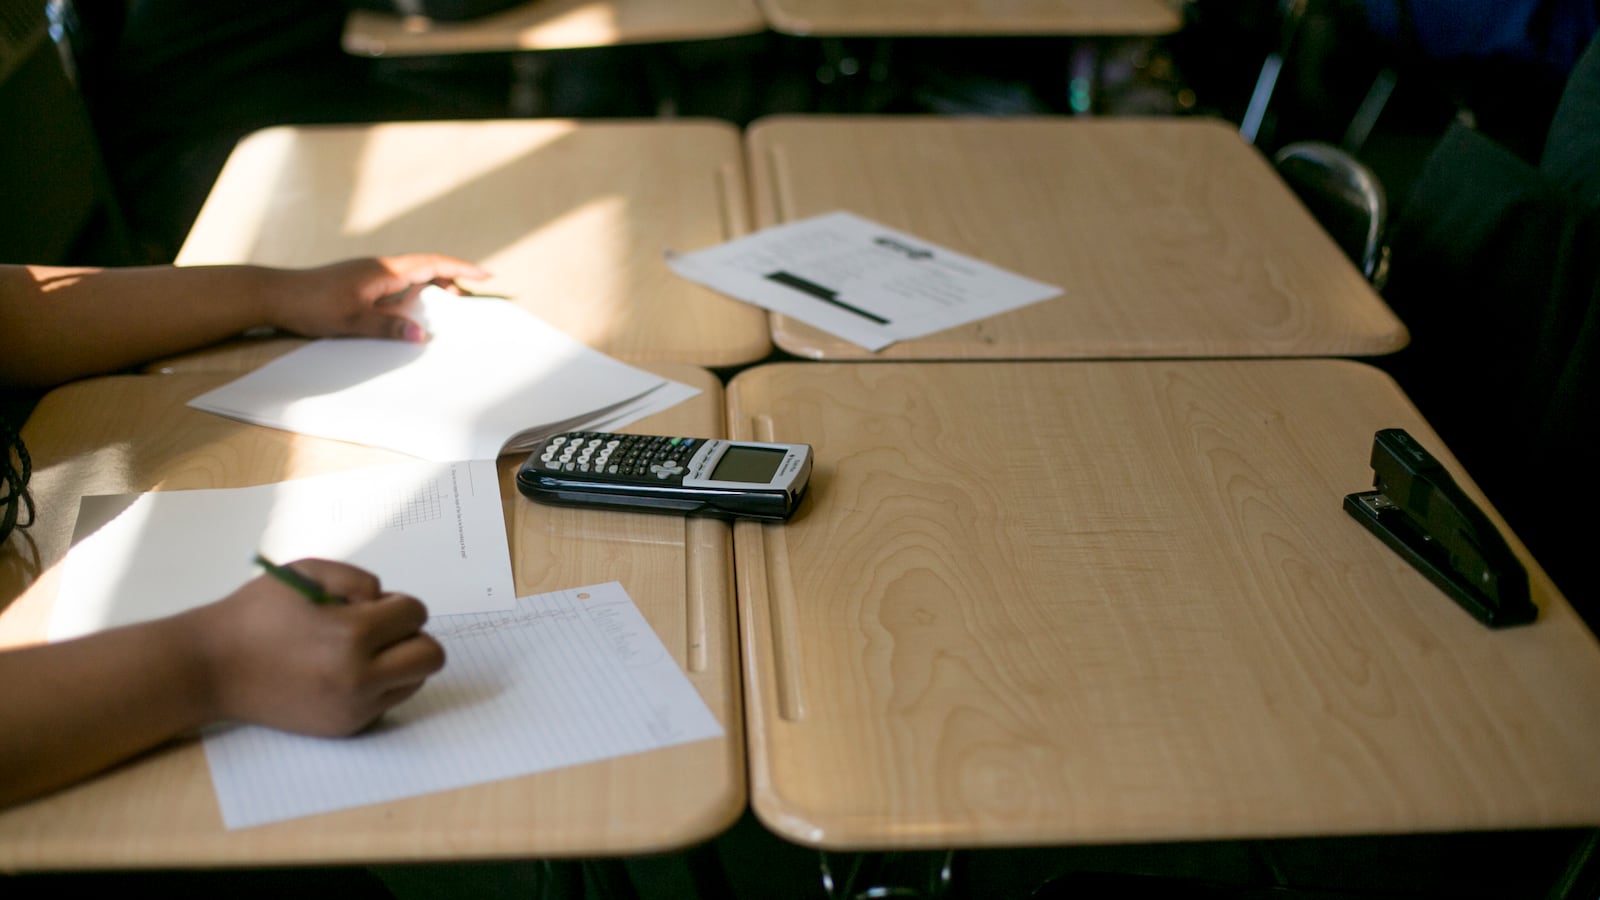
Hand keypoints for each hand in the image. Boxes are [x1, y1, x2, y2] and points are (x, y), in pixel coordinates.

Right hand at [186, 559, 445, 735]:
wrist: (212, 668)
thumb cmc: (257, 613)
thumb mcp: (307, 572)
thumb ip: (358, 579)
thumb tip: (386, 602)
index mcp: (351, 636)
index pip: (414, 614)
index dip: (395, 604)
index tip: (368, 606)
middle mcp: (359, 679)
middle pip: (429, 656)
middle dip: (411, 636)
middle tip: (376, 630)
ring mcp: (353, 708)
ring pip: (414, 681)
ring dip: (399, 661)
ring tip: (359, 652)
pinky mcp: (344, 728)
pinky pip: (387, 702)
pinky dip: (378, 685)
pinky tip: (342, 673)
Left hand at [267, 254, 490, 343]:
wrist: (274, 294)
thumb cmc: (311, 305)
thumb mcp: (352, 321)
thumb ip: (389, 326)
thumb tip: (422, 334)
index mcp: (384, 271)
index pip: (432, 264)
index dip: (461, 269)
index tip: (487, 276)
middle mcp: (380, 268)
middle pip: (427, 269)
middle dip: (452, 283)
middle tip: (470, 304)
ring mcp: (369, 274)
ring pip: (412, 278)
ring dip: (432, 291)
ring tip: (447, 312)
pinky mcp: (360, 283)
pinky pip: (397, 286)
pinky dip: (413, 297)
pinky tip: (411, 314)